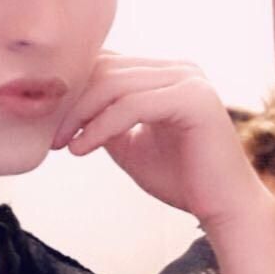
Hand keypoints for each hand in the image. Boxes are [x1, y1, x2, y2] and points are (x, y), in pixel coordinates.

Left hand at [52, 52, 270, 228]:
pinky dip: (101, 126)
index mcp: (167, 74)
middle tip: (51, 135)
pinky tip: (81, 148)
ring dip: (81, 115)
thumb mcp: (130, 145)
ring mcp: (190, 80)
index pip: (110, 64)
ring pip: (116, 85)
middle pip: (108, 69)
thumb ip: (105, 121)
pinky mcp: (194, 99)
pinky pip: (133, 105)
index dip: (75, 89)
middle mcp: (181, 69)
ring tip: (62, 143)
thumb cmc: (181, 180)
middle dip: (73, 101)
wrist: (224, 209)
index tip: (50, 122)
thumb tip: (66, 110)